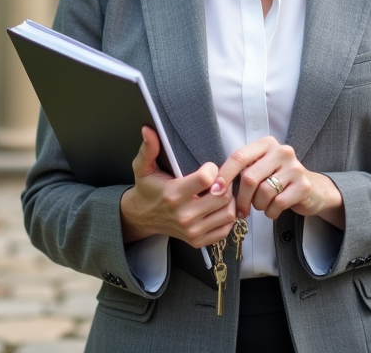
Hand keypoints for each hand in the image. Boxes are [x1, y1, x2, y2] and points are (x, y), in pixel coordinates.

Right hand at [119, 127, 237, 247]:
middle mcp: (184, 215)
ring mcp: (192, 231)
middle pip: (222, 196)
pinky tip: (219, 207)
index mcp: (173, 195)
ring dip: (229, 200)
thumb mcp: (143, 167)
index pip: (207, 179)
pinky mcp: (198, 240)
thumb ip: (148, 148)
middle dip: (225, 183)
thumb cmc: (146, 189)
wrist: (141, 217)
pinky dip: (227, 217)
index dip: (212, 168)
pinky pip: (225, 229)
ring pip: (227, 213)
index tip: (209, 166)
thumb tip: (148, 129)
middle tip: (220, 178)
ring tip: (221, 191)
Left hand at [214, 137, 344, 227]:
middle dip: (242, 198)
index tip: (215, 191)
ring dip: (258, 205)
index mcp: (267, 144)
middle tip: (241, 210)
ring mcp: (294, 168)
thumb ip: (241, 171)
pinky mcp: (303, 185)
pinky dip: (270, 212)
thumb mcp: (260, 168)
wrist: (312, 190)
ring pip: (263, 193)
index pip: (239, 157)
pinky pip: (277, 204)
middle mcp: (282, 151)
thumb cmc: (278, 180)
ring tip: (262, 205)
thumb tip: (214, 187)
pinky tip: (273, 209)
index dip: (224, 175)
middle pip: (249, 178)